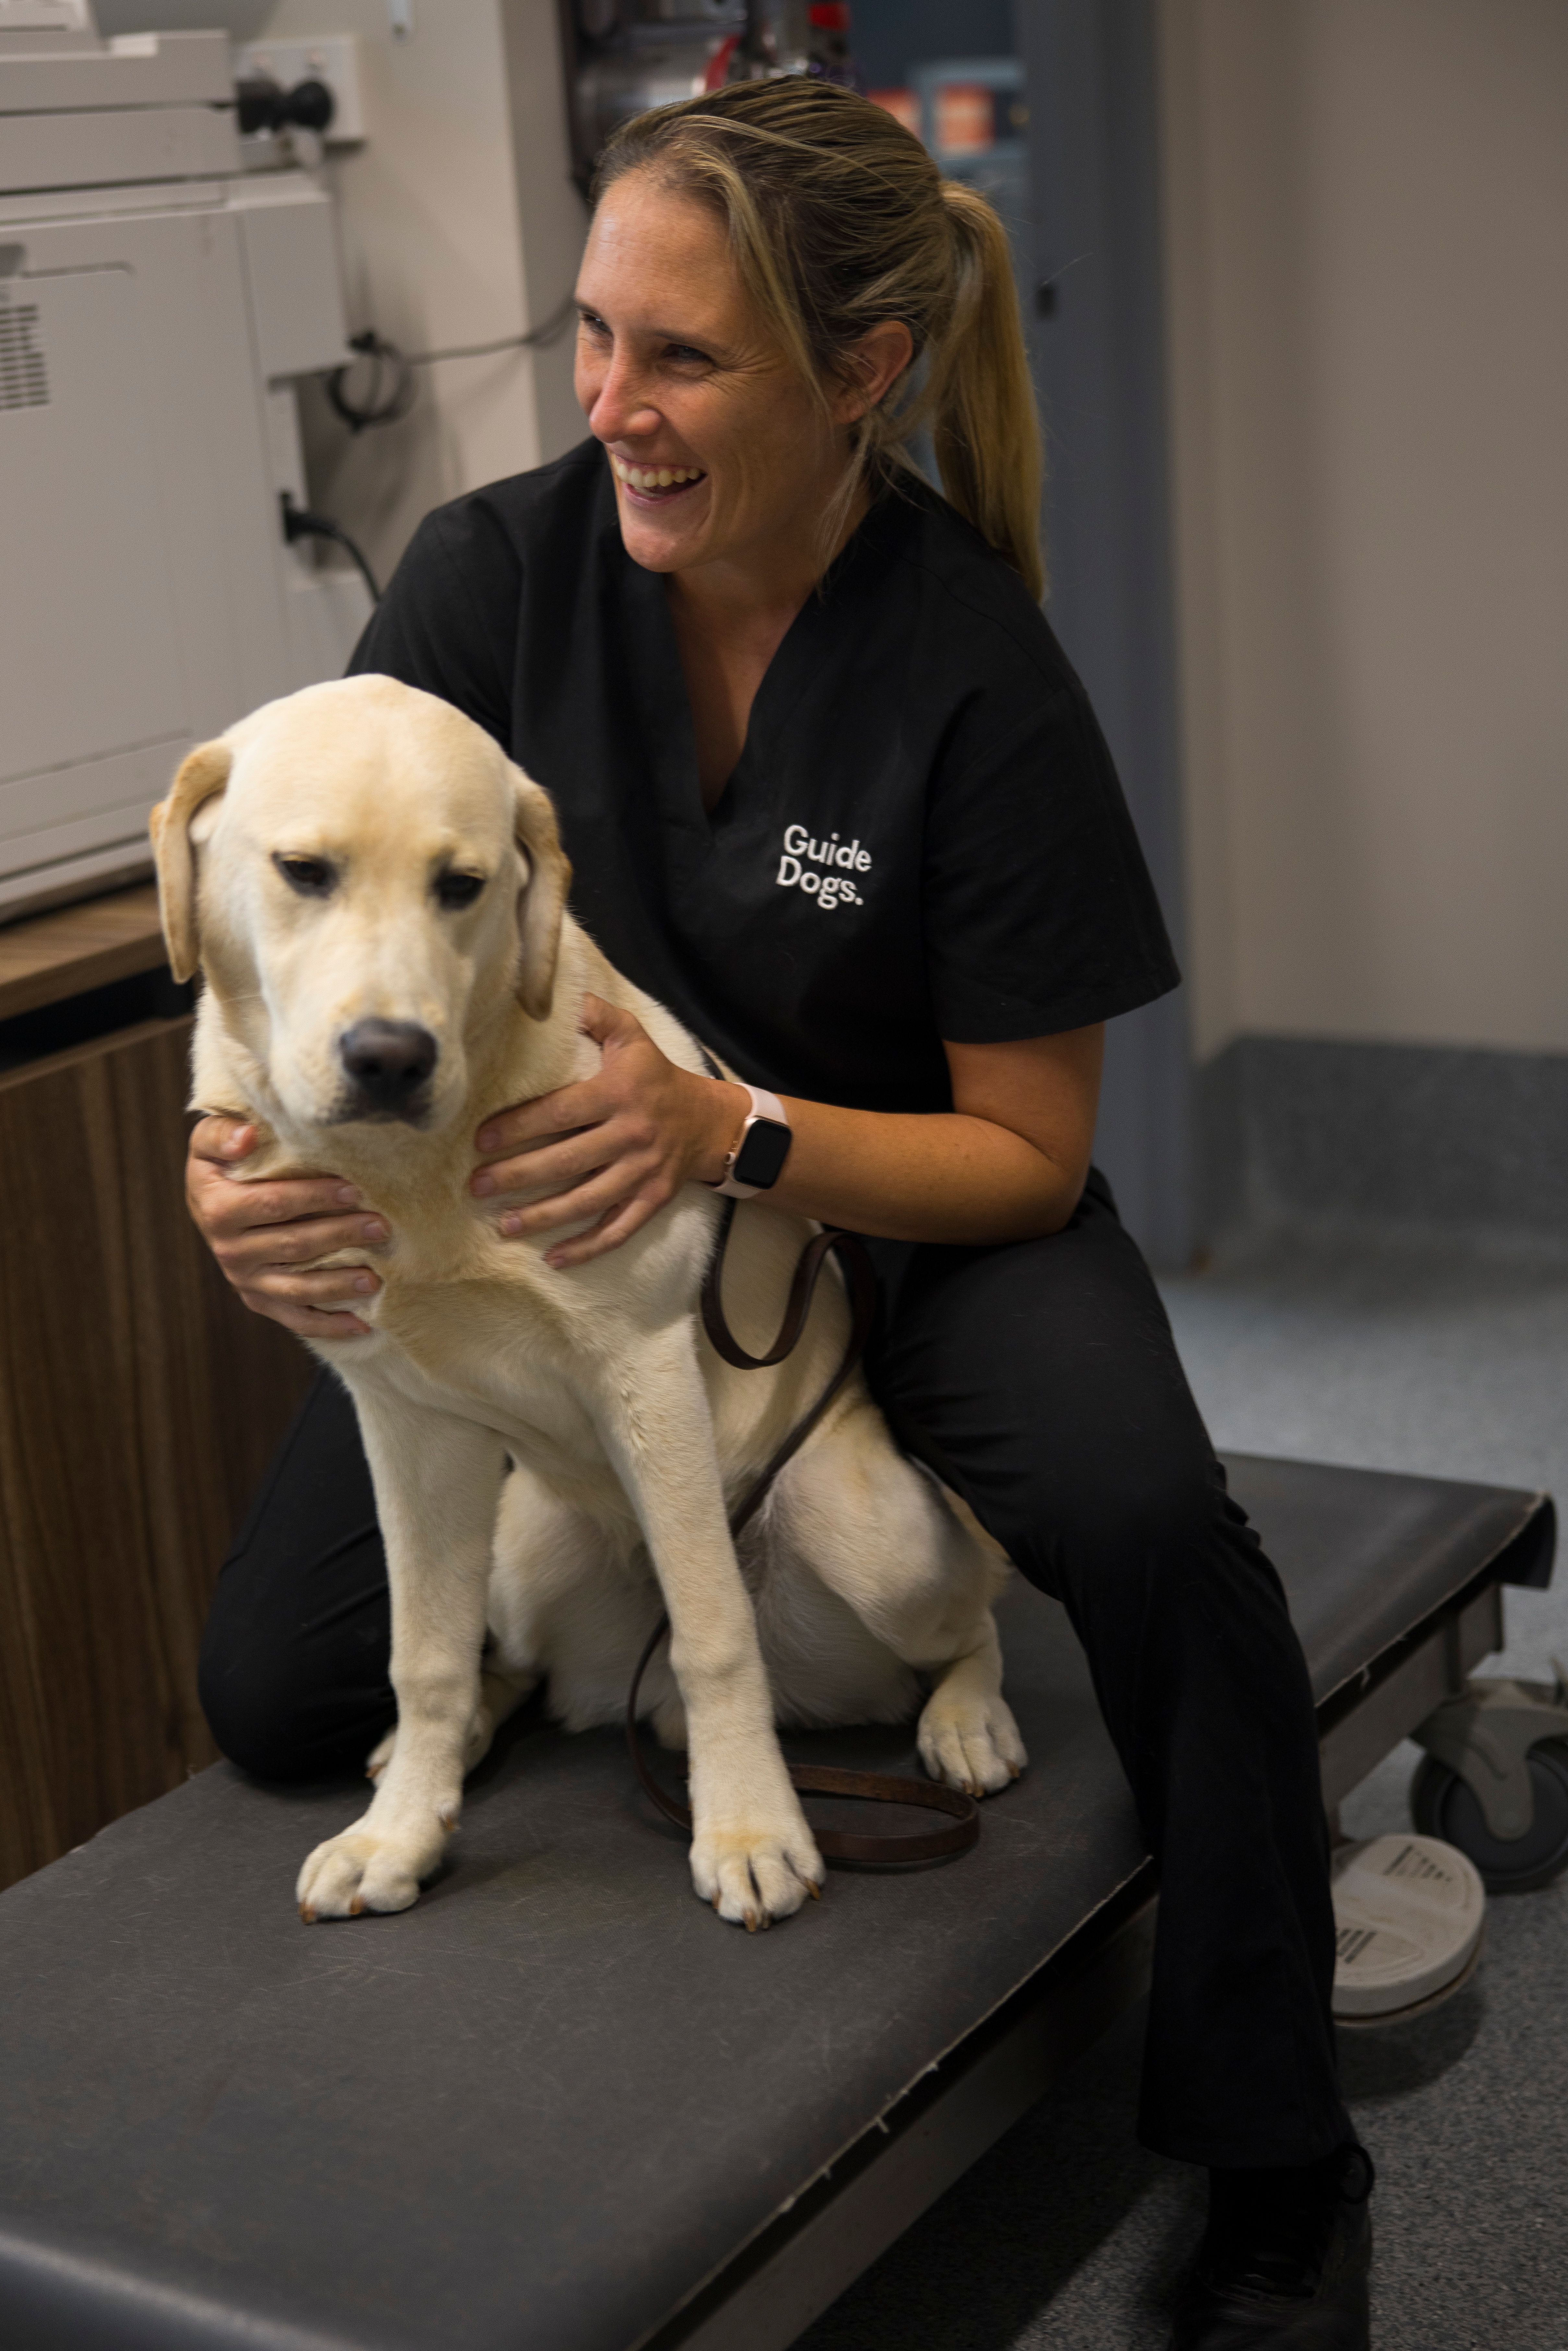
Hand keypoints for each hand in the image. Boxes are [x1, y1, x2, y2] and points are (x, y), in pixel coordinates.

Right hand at [185, 1115, 389, 1338]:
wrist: (208, 1198)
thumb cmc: (222, 1162)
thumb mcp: (209, 1139)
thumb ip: (223, 1133)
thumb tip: (247, 1136)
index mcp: (218, 1209)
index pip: (274, 1204)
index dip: (315, 1197)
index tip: (354, 1190)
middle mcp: (230, 1251)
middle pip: (293, 1246)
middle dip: (340, 1236)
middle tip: (381, 1226)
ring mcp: (245, 1281)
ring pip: (298, 1288)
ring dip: (339, 1285)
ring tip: (377, 1278)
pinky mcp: (258, 1300)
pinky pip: (295, 1319)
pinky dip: (328, 1326)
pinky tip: (362, 1325)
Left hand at [470, 995, 745, 1268]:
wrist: (712, 1120)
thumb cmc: (656, 1076)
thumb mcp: (630, 1035)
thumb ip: (592, 1014)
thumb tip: (548, 997)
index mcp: (619, 1092)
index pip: (559, 1112)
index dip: (518, 1127)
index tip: (481, 1140)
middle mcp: (631, 1134)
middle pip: (566, 1161)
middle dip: (517, 1176)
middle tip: (477, 1186)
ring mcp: (643, 1172)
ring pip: (587, 1201)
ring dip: (543, 1217)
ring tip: (504, 1225)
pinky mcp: (653, 1199)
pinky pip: (618, 1229)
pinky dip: (587, 1248)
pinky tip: (553, 1258)